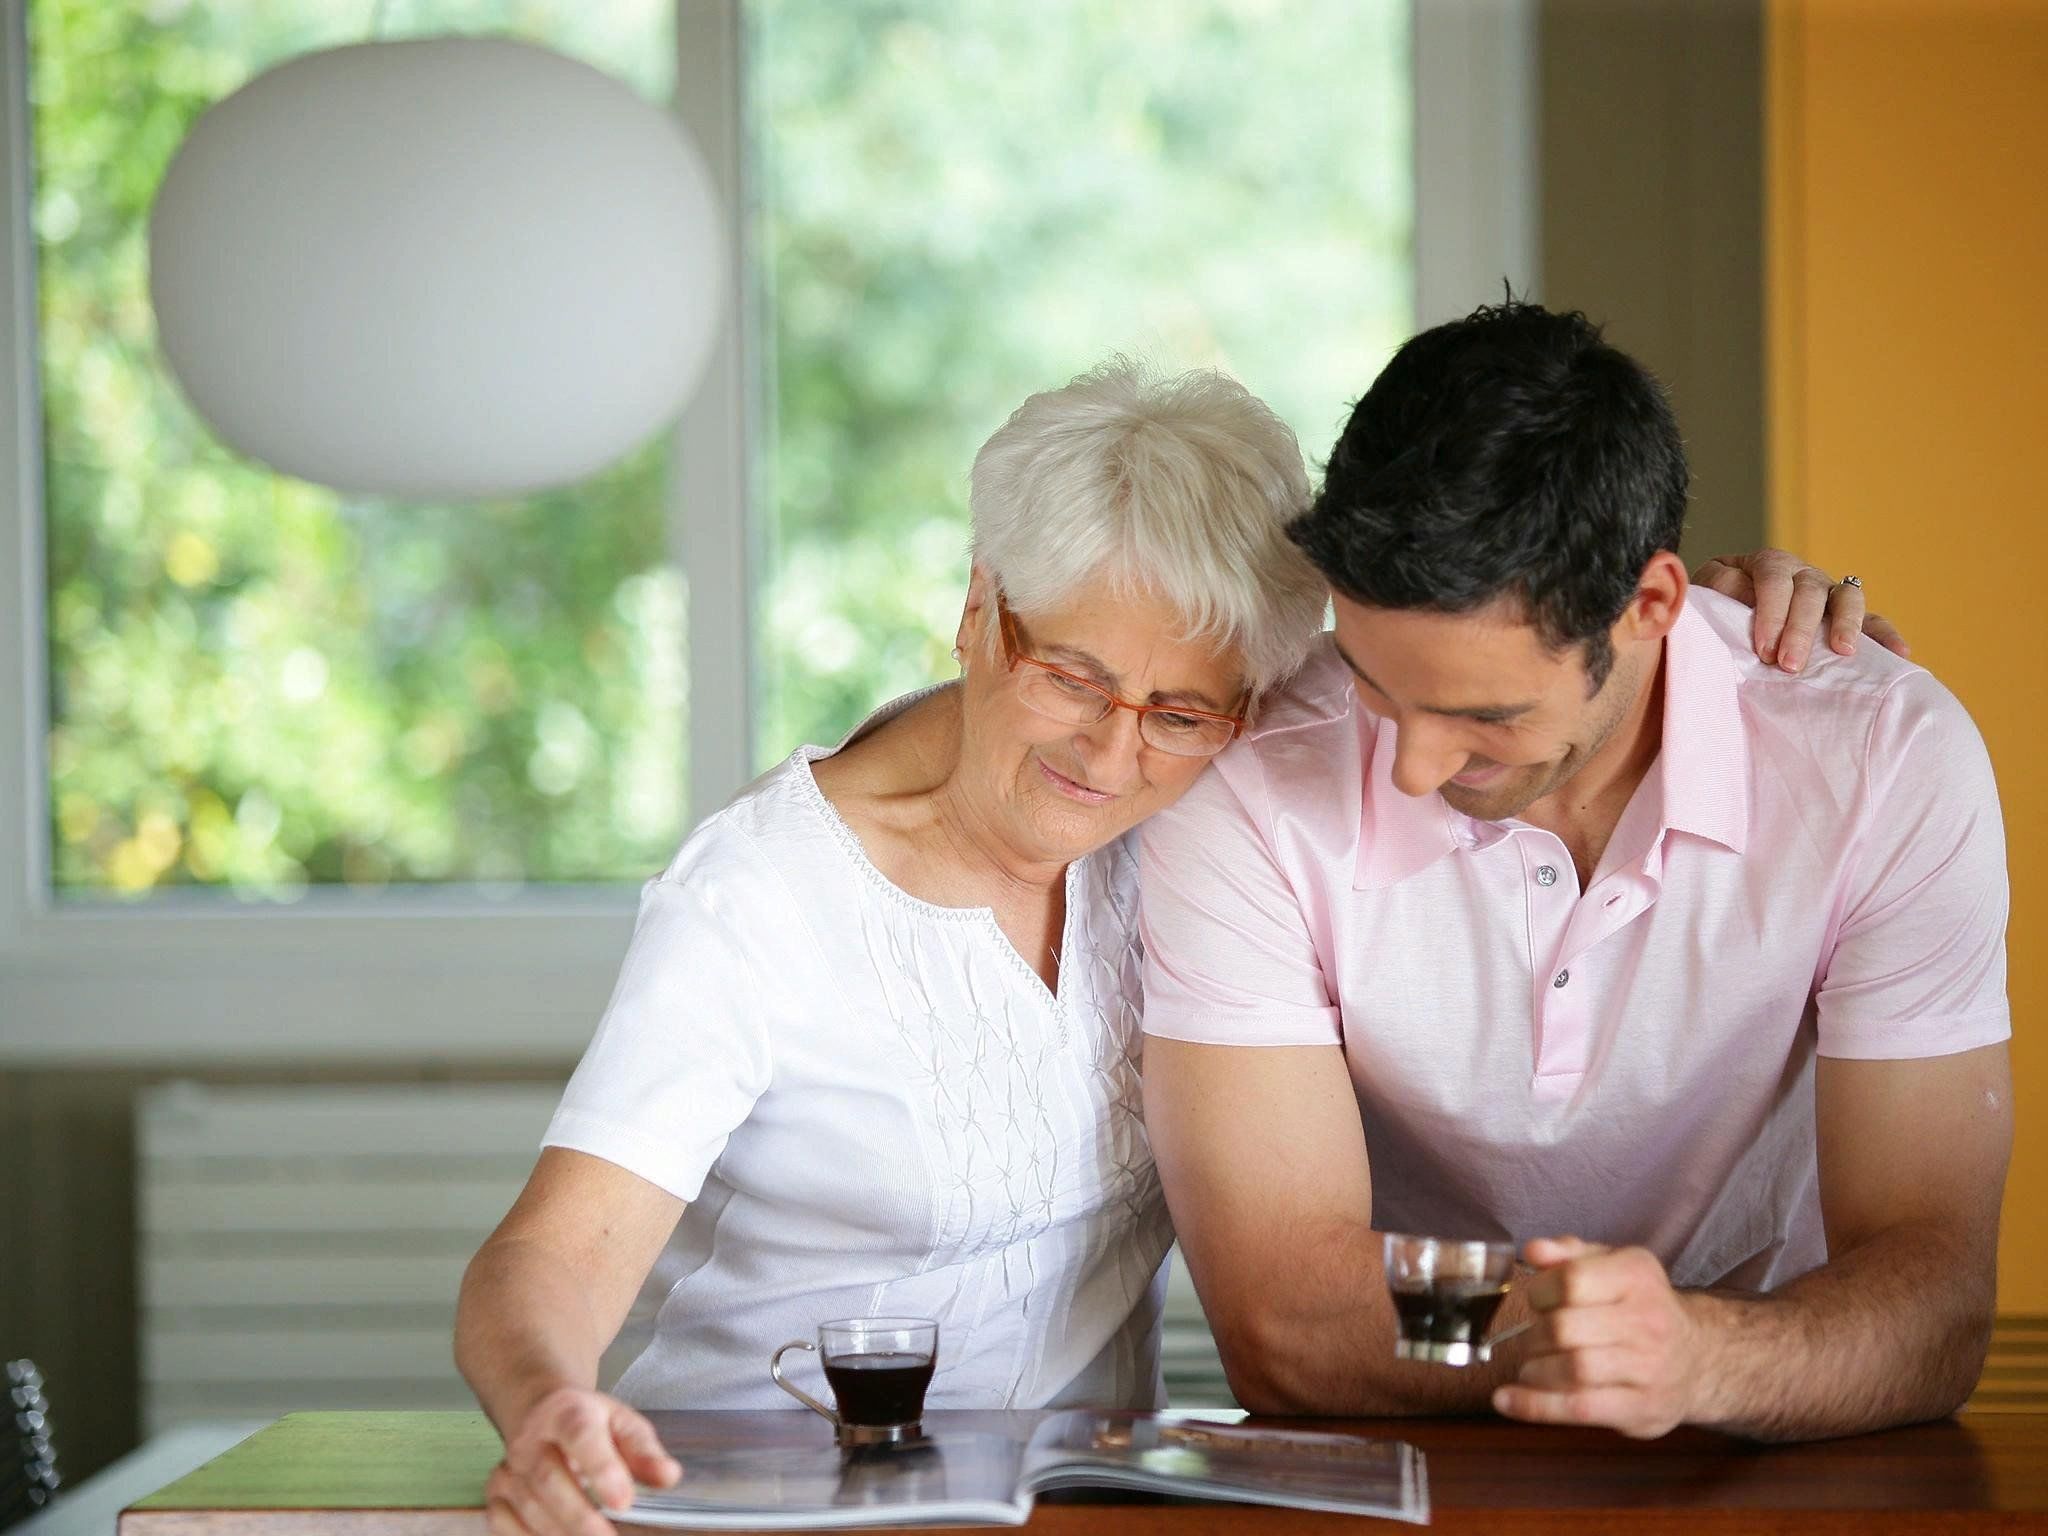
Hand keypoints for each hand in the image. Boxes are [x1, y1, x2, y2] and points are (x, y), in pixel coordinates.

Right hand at [486, 1385, 680, 1535]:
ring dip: (560, 1533)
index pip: (581, 1435)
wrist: (539, 1413)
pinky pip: (505, 1524)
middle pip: (549, 1478)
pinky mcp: (495, 1493)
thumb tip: (667, 1477)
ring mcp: (508, 1467)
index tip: (624, 1502)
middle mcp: (531, 1438)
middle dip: (580, 1516)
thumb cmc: (589, 1424)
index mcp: (567, 1412)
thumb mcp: (623, 1425)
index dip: (601, 1468)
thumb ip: (646, 1452)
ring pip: (528, 1506)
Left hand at [1490, 1236, 1703, 1438]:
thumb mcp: (1612, 1265)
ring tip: (1532, 1367)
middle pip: (1565, 1329)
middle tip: (1533, 1340)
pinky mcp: (1642, 1409)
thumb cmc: (1639, 1306)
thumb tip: (1533, 1251)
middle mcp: (1648, 1321)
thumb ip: (1568, 1253)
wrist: (1698, 1357)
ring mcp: (1648, 1369)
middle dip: (1534, 1336)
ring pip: (1572, 1370)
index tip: (1537, 1302)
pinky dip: (1535, 1406)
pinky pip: (1579, 1408)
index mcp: (1637, 1276)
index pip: (1570, 1281)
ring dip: (1535, 1370)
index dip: (1540, 1292)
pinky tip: (1508, 1400)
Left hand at [1691, 549, 1909, 670]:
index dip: (1771, 611)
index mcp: (1768, 564)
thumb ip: (1720, 589)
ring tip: (1843, 651)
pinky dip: (1886, 635)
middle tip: (1790, 664)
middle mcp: (1803, 573)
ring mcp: (1828, 593)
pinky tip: (1899, 655)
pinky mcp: (1845, 618)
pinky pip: (1873, 621)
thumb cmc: (1715, 606)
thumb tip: (1742, 594)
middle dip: (1801, 628)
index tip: (1763, 647)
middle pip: (1811, 591)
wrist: (1721, 616)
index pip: (1775, 578)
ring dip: (1846, 624)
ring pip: (1847, 598)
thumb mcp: (1708, 592)